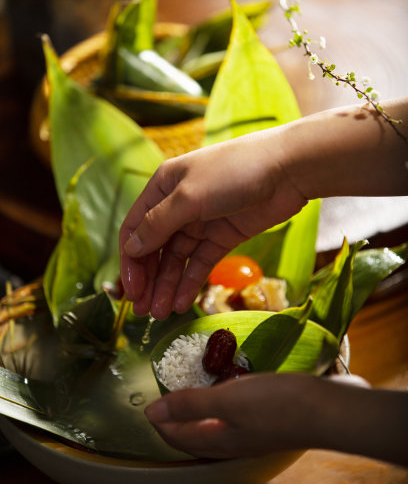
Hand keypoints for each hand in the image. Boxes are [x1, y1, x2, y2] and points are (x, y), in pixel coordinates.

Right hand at [120, 129, 306, 319]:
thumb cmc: (233, 172)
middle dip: (148, 279)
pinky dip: (191, 282)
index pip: (135, 229)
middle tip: (143, 311)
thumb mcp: (189, 197)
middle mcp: (177, 206)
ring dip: (168, 286)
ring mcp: (201, 222)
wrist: (287, 169)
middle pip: (155, 248)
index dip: (131, 262)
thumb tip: (131, 248)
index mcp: (162, 187)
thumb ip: (158, 225)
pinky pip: (201, 263)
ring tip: (161, 314)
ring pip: (177, 260)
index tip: (131, 291)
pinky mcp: (223, 236)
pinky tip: (182, 303)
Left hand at [145, 373, 315, 458]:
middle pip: (194, 439)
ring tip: (189, 401)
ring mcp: (251, 436)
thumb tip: (151, 411)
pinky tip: (227, 398)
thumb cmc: (276, 404)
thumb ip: (190, 405)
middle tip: (163, 406)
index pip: (178, 436)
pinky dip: (219, 413)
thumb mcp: (228, 399)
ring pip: (214, 432)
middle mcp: (232, 443)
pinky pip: (232, 423)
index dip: (160, 422)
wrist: (327, 410)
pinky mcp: (267, 424)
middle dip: (175, 425)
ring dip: (196, 419)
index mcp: (218, 440)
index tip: (147, 406)